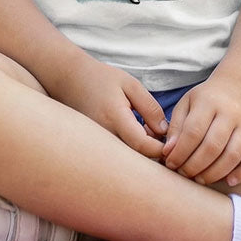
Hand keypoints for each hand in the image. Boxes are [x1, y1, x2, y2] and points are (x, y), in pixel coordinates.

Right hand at [50, 60, 166, 159]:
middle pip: (135, 159)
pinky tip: (133, 135)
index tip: (170, 141)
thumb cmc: (102, 79)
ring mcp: (96, 144)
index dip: (160, 148)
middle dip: (152, 155)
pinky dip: (129, 151)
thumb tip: (164, 132)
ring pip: (125, 161)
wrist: (69, 80)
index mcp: (115, 118)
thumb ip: (150, 108)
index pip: (143, 145)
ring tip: (144, 131)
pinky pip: (115, 157)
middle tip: (159, 138)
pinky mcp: (93, 147)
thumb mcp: (131, 85)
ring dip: (140, 153)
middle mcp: (103, 136)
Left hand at [161, 78, 240, 186]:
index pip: (193, 132)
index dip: (180, 152)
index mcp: (208, 102)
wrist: (236, 88)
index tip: (170, 163)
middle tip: (184, 174)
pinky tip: (229, 181)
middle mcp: (231, 112)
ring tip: (200, 179)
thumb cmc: (205, 101)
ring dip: (215, 173)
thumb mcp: (186, 105)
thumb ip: (176, 127)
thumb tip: (168, 152)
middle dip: (195, 166)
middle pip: (212, 146)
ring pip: (233, 155)